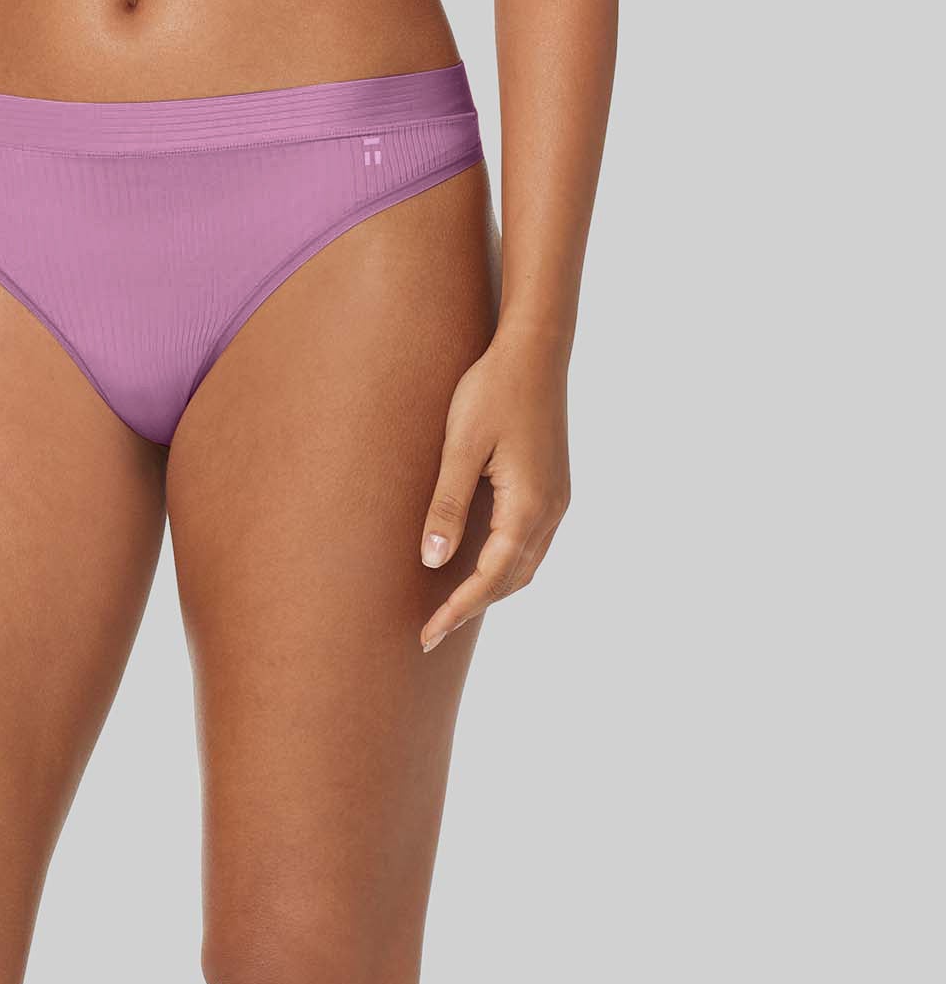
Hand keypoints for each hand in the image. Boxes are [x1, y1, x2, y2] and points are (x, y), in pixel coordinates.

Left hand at [418, 332, 571, 651]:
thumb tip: (432, 561)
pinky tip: (478, 570)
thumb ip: (447, 506)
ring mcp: (556, 501)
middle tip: (431, 633)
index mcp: (528, 504)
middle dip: (472, 608)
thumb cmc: (492, 390)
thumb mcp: (460, 447)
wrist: (536, 349)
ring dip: (490, 592)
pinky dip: (505, 568)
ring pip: (525, 566)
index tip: (427, 634)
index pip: (490, 576)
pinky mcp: (552, 489)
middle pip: (512, 580)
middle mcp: (550, 510)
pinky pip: (530, 545)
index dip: (458, 609)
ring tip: (451, 609)